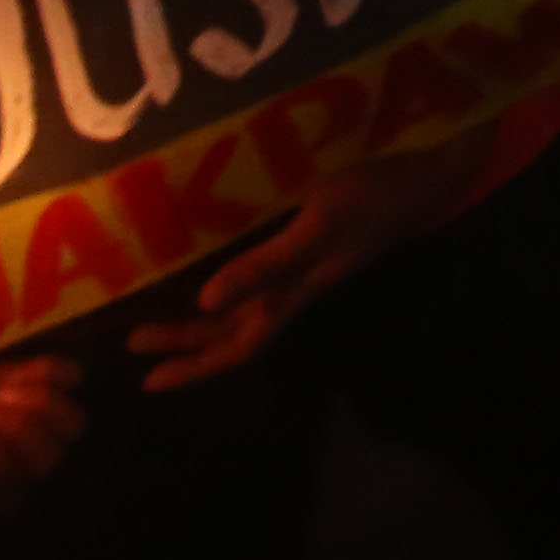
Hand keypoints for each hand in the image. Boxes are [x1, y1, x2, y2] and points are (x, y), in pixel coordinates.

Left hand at [129, 125, 512, 391]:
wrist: (425, 178)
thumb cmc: (372, 199)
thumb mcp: (317, 227)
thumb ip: (265, 265)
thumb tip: (206, 304)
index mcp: (296, 295)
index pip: (238, 347)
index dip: (195, 367)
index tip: (149, 382)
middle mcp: (294, 291)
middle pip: (232, 333)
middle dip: (184, 342)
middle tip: (133, 342)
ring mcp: (303, 270)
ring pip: (241, 309)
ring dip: (198, 320)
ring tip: (156, 318)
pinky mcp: (308, 246)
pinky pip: (256, 280)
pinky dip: (227, 286)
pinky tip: (208, 274)